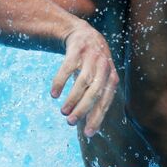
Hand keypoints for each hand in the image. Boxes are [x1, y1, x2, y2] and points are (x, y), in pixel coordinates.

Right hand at [50, 20, 118, 137]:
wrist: (83, 33)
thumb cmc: (92, 64)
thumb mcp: (98, 79)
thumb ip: (95, 100)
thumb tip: (90, 127)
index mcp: (111, 77)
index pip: (106, 100)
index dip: (98, 117)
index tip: (88, 133)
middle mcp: (104, 67)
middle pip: (96, 91)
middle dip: (84, 109)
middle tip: (71, 122)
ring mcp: (91, 57)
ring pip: (83, 81)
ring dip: (73, 98)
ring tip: (63, 112)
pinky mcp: (77, 49)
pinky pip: (68, 67)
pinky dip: (61, 81)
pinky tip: (54, 94)